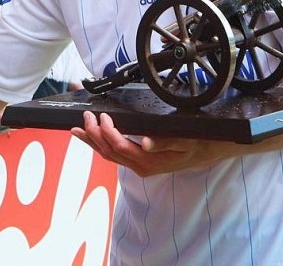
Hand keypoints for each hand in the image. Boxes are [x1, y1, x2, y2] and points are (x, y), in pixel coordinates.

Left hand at [71, 111, 234, 177]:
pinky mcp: (137, 162)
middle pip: (109, 152)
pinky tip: (91, 136)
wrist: (206, 152)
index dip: (108, 132)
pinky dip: (99, 145)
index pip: (121, 147)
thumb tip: (145, 142)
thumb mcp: (184, 140)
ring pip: (108, 155)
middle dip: (94, 134)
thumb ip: (165, 141)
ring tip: (77, 129)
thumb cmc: (195, 142)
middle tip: (86, 117)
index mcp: (150, 161)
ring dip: (91, 141)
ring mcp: (137, 166)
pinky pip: (113, 155)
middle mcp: (140, 166)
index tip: (103, 116)